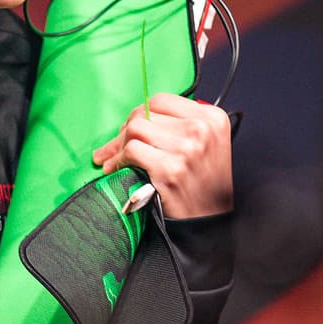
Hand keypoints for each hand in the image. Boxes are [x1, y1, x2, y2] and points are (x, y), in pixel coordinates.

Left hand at [91, 92, 233, 218]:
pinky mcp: (169, 169)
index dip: (141, 114)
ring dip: (117, 146)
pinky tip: (115, 168)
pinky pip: (131, 151)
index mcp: (212, 118)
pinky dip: (117, 159)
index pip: (162, 101)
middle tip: (114, 146)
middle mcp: (201, 129)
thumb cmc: (204, 185)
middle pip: (145, 114)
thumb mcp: (207, 145)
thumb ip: (181, 126)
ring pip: (135, 129)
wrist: (210, 222)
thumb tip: (138, 117)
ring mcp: (186, 149)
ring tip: (111, 158)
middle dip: (124, 131)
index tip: (130, 129)